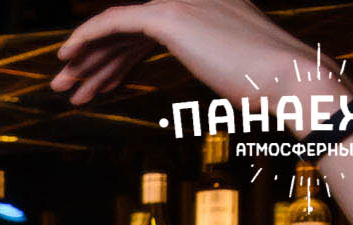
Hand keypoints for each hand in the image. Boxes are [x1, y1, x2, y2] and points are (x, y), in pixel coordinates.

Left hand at [52, 0, 331, 116]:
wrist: (291, 79)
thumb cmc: (272, 87)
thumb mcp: (238, 72)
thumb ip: (218, 65)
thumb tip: (221, 81)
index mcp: (212, 8)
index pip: (150, 30)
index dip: (119, 58)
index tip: (98, 84)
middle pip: (130, 31)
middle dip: (95, 60)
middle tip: (66, 86)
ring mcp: (183, 2)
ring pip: (118, 30)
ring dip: (86, 59)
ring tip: (61, 86)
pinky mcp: (171, 15)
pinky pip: (115, 22)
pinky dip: (87, 37)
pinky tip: (68, 57)